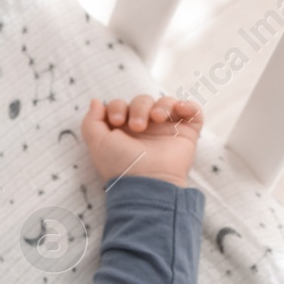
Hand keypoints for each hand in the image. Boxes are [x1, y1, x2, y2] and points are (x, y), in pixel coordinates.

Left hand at [80, 94, 202, 185]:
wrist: (148, 182)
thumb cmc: (121, 165)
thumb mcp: (97, 143)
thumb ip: (91, 121)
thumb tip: (97, 101)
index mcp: (124, 131)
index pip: (121, 106)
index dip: (118, 106)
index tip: (117, 121)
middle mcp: (146, 129)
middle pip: (143, 100)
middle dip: (139, 107)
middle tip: (138, 127)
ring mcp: (167, 131)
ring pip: (166, 102)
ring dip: (162, 104)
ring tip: (157, 118)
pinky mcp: (186, 134)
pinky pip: (192, 111)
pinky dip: (188, 105)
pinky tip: (179, 110)